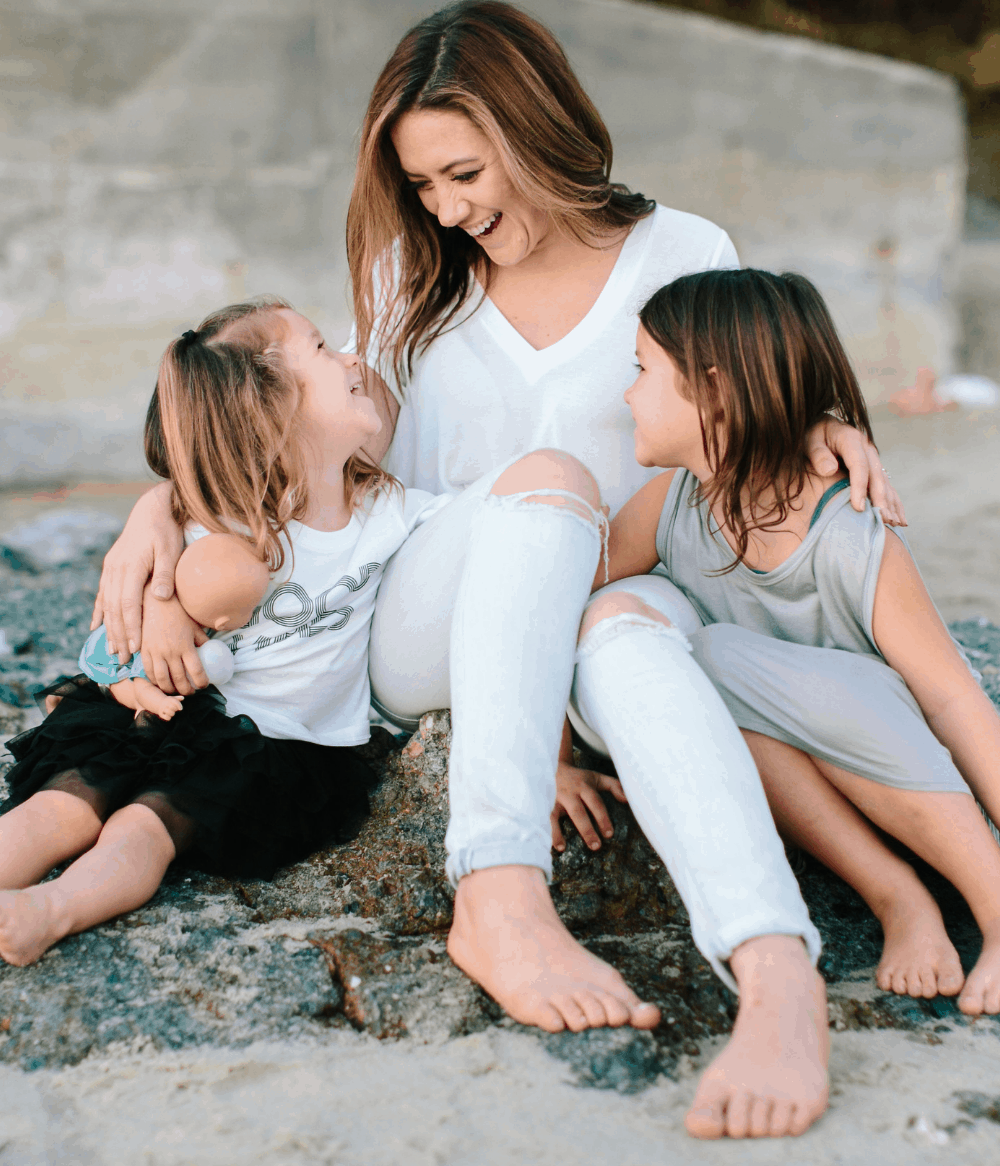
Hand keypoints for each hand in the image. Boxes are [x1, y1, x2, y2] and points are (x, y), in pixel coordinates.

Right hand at [91, 482, 183, 662]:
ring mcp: (111, 568)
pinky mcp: (110, 567)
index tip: (136, 647)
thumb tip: (160, 597)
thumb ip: (166, 574)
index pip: (128, 604)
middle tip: (123, 658)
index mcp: (131, 566)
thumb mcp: (170, 550)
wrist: (151, 509)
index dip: (131, 627)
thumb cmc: (165, 530)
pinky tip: (96, 627)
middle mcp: (116, 569)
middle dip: (118, 635)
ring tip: (111, 650)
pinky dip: (100, 612)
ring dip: (108, 628)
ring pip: (106, 604)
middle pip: (114, 609)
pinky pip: (102, 594)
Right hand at [139, 582, 208, 694]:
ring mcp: (155, 652)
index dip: (202, 682)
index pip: (196, 671)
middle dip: (187, 690)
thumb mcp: (194, 625)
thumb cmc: (178, 611)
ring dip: (170, 689)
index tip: (204, 685)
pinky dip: (154, 680)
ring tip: (176, 690)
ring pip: (162, 679)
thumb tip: (212, 650)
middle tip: (191, 691)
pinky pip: (148, 671)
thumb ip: (202, 640)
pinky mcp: (143, 650)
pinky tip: (160, 682)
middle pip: (179, 679)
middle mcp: (170, 651)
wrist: (154, 600)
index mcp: (185, 646)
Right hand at [551, 760, 627, 852]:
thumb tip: (628, 800)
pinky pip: (541, 817)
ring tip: (561, 847)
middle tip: (596, 846)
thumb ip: (614, 786)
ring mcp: (553, 798)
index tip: (609, 834)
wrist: (551, 765)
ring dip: (557, 831)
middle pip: (578, 811)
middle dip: (586, 829)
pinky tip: (545, 843)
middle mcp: (569, 793)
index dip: (602, 818)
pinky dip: (543, 830)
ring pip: (554, 814)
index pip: (595, 803)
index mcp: (584, 786)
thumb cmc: (578, 777)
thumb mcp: (596, 777)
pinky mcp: (542, 803)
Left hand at [806, 416, 905, 525]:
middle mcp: (866, 448)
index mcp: (851, 439)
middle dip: (881, 500)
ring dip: (890, 503)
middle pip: (876, 476)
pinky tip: (899, 518)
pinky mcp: (873, 467)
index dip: (860, 487)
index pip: (859, 466)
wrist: (820, 426)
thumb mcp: (809, 440)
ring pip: (884, 482)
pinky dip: (893, 502)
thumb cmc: (811, 435)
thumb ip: (817, 454)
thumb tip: (830, 470)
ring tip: (894, 524)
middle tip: (882, 521)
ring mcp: (872, 457)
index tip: (859, 508)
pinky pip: (886, 485)